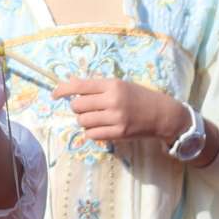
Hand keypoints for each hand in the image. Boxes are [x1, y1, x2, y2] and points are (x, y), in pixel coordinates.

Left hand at [51, 76, 189, 147]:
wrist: (163, 114)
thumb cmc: (140, 97)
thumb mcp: (120, 85)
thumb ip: (97, 86)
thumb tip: (71, 84)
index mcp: (112, 85)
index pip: (79, 86)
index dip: (62, 90)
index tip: (55, 94)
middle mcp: (113, 100)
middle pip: (77, 106)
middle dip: (77, 108)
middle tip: (85, 109)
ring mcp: (116, 118)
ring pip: (83, 121)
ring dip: (84, 121)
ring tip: (95, 118)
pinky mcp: (119, 132)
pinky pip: (92, 134)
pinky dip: (91, 132)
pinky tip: (99, 128)